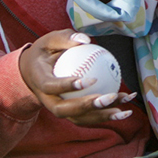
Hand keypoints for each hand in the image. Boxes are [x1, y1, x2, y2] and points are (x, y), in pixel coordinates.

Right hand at [17, 30, 137, 126]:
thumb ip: (65, 38)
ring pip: (79, 119)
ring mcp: (58, 110)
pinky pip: (88, 118)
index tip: (90, 79)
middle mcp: (47, 101)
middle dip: (88, 107)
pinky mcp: (70, 114)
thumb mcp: (49, 40)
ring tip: (124, 110)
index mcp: (39, 82)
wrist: (32, 72)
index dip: (69, 86)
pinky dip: (106, 115)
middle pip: (65, 110)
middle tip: (109, 97)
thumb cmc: (44, 52)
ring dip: (102, 116)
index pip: (52, 87)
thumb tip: (86, 39)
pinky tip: (125, 108)